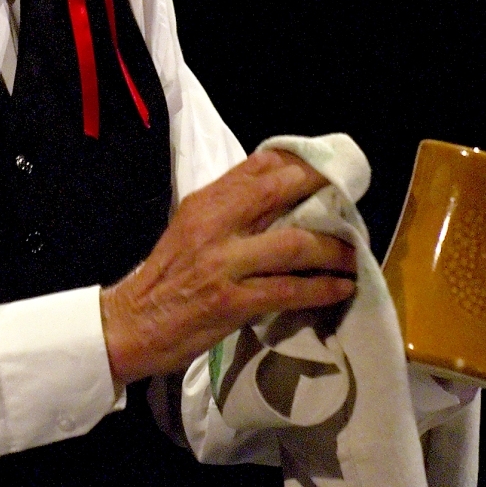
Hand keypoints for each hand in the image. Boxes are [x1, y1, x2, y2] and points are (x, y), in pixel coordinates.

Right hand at [100, 150, 357, 389]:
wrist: (132, 324)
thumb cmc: (166, 278)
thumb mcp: (190, 230)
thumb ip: (227, 211)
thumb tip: (276, 195)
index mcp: (203, 203)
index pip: (255, 166)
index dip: (296, 162)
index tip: (327, 166)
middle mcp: (214, 225)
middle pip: (278, 192)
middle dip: (321, 191)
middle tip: (351, 199)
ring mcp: (223, 263)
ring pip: (294, 244)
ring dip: (333, 249)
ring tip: (353, 254)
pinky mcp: (232, 301)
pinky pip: (289, 290)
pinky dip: (322, 288)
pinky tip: (341, 289)